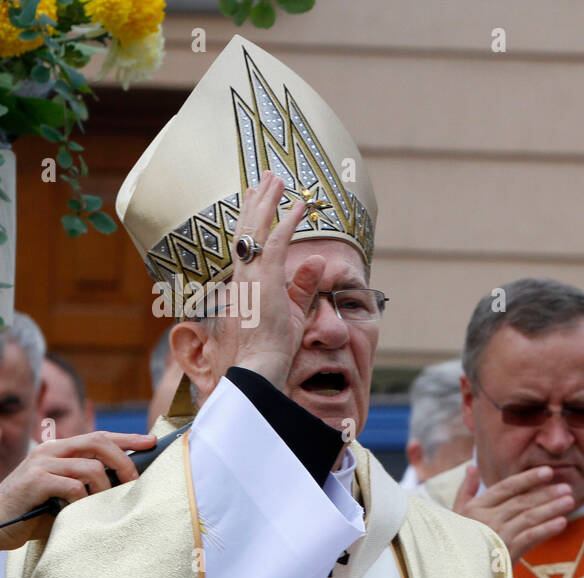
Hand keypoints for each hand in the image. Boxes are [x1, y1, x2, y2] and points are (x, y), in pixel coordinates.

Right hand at [0, 431, 156, 549]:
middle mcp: (51, 450)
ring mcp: (42, 463)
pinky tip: (76, 511)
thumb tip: (129, 480)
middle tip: (134, 483)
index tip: (152, 443)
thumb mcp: (66, 490)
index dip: (128, 439)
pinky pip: (74, 487)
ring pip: (92, 468)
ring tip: (99, 505)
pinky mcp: (35, 481)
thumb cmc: (37, 510)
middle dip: (124, 462)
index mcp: (60, 449)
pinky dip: (83, 502)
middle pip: (100, 443)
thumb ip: (89, 481)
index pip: (100, 437)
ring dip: (104, 489)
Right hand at [227, 174, 313, 391]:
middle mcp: (243, 276)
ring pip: (256, 230)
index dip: (252, 219)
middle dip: (257, 201)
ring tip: (277, 179)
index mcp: (245, 283)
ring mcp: (251, 277)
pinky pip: (277, 245)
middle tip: (266, 177)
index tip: (255, 196)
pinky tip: (299, 206)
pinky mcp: (265, 282)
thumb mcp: (292, 312)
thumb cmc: (273, 349)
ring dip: (268, 202)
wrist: (259, 368)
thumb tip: (315, 261)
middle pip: (247, 229)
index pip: (247, 244)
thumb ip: (302, 285)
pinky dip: (288, 223)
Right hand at [453, 463, 572, 562]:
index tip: (548, 472)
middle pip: (521, 502)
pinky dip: (546, 529)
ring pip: (528, 517)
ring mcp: (497, 536)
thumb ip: (466, 490)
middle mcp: (486, 519)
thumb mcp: (456, 515)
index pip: (506, 487)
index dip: (528, 478)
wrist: (457, 576)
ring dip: (551, 508)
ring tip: (570, 501)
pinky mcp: (506, 554)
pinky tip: (561, 523)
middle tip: (567, 487)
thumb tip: (471, 467)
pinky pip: (529, 538)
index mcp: (476, 507)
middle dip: (546, 493)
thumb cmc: (458, 542)